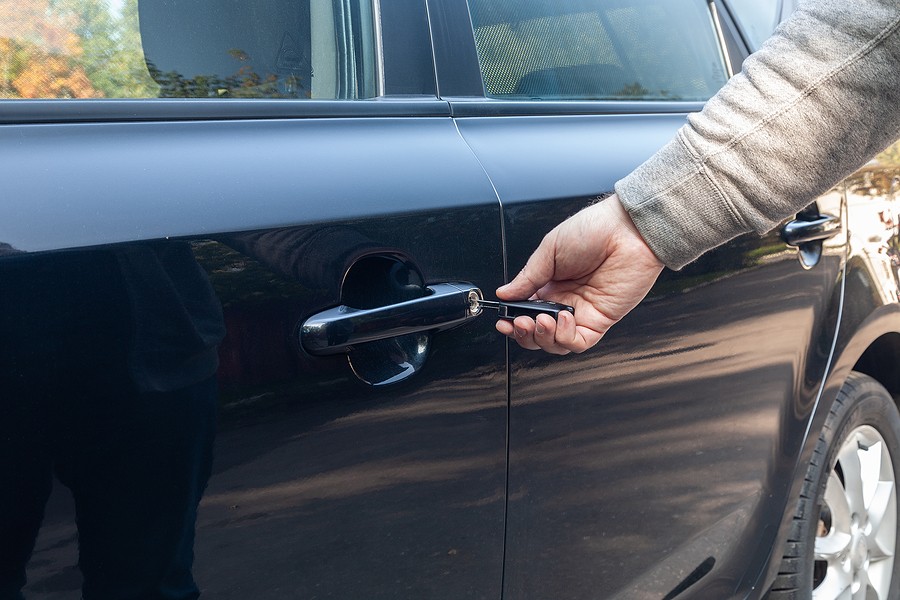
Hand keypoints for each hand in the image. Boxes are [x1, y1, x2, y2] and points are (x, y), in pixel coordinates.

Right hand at [496, 194, 663, 353]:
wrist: (627, 229)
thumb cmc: (594, 230)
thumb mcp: (550, 249)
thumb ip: (527, 277)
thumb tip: (504, 293)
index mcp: (550, 284)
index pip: (526, 312)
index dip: (513, 320)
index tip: (503, 321)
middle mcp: (565, 300)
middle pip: (538, 333)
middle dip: (524, 333)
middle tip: (518, 322)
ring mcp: (583, 312)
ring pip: (556, 343)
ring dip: (542, 337)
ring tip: (540, 320)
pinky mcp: (601, 320)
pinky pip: (579, 342)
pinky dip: (565, 337)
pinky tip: (562, 319)